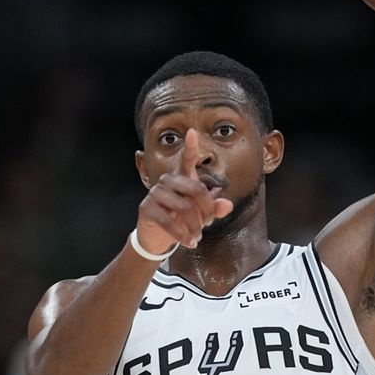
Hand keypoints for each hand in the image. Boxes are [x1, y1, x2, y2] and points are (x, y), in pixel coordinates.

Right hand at [136, 129, 234, 252]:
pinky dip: (182, 235)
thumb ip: (214, 209)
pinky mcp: (147, 208)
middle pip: (195, 189)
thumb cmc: (181, 221)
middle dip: (206, 210)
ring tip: (197, 237)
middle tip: (206, 226)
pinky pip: (169, 221)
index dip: (191, 147)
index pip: (187, 160)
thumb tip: (227, 205)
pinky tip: (190, 243)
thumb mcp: (202, 216)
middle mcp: (167, 181)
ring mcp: (155, 193)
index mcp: (181, 178)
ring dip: (194, 226)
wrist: (158, 239)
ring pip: (183, 207)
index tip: (192, 132)